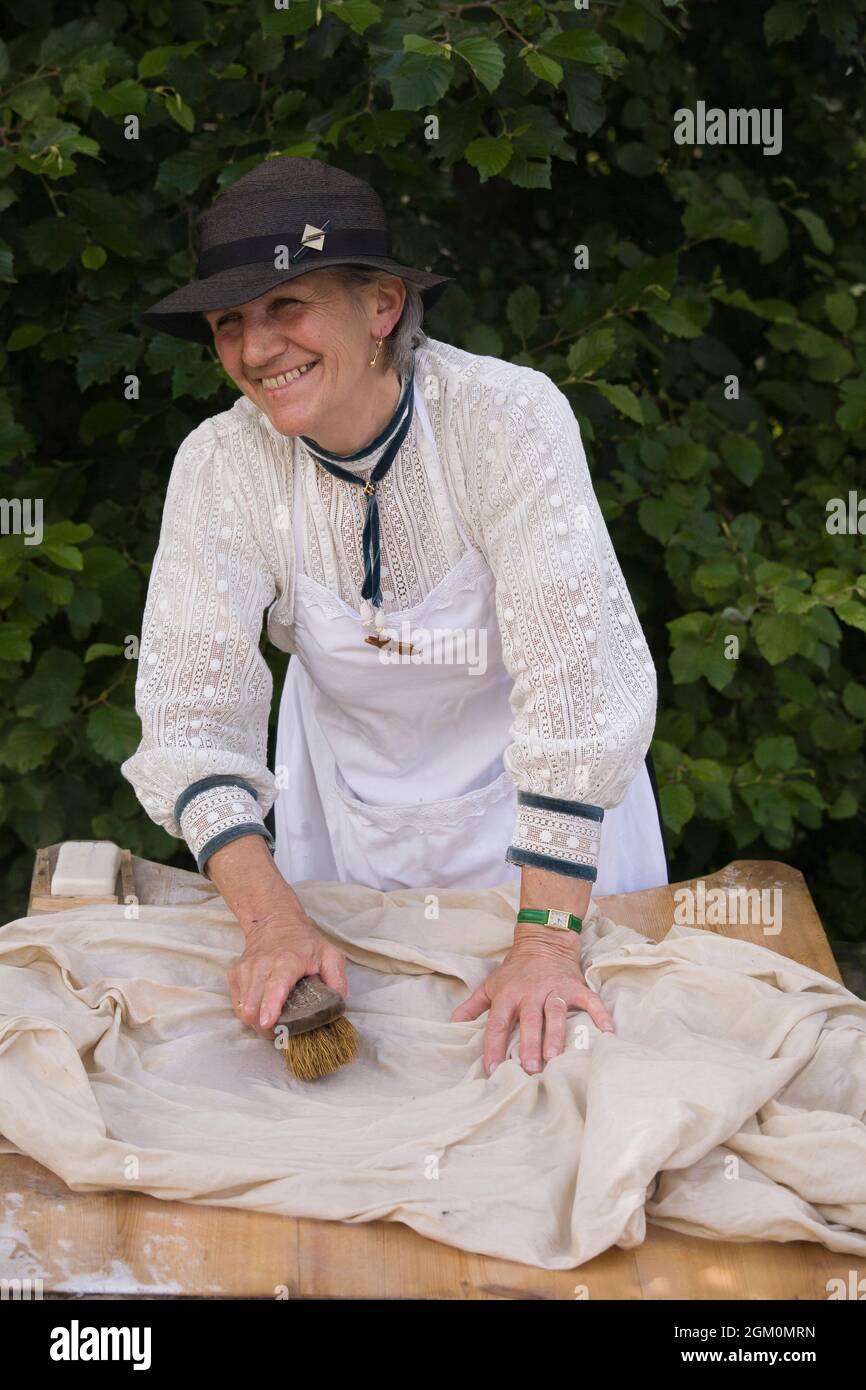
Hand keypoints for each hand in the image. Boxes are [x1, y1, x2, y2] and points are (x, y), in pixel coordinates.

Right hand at [228, 908, 347, 1035]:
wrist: (275, 921)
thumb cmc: (304, 942)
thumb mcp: (329, 954)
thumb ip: (337, 980)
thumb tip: (338, 1005)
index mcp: (287, 961)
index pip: (276, 985)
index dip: (271, 1006)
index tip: (268, 1022)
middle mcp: (262, 966)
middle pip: (254, 1005)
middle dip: (265, 1028)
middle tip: (282, 1032)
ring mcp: (245, 970)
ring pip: (243, 1009)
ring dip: (256, 1023)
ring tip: (273, 1023)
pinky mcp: (235, 974)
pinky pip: (237, 1005)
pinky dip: (248, 1013)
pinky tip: (262, 1010)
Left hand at [450, 933, 614, 1075]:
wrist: (543, 940)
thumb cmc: (514, 970)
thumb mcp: (490, 985)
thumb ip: (472, 1006)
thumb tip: (451, 1023)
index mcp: (508, 995)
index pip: (497, 1022)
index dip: (492, 1046)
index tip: (491, 1069)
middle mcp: (531, 993)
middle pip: (529, 1020)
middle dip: (529, 1044)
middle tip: (530, 1068)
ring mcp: (554, 989)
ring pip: (555, 1013)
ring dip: (556, 1034)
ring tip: (556, 1057)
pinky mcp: (575, 986)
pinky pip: (590, 1001)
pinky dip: (600, 1014)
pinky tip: (607, 1032)